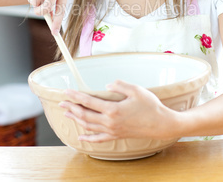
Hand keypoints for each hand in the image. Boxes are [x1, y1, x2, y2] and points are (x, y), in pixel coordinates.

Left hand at [59, 80, 176, 142]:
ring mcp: (113, 130)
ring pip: (89, 126)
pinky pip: (99, 138)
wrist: (161, 124)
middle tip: (61, 102)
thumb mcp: (136, 90)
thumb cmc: (150, 105)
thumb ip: (119, 85)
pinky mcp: (117, 135)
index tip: (66, 92)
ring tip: (67, 113)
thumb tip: (106, 86)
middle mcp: (110, 122)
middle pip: (85, 115)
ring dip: (76, 119)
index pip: (89, 102)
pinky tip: (80, 136)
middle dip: (72, 107)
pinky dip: (88, 137)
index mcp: (113, 109)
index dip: (76, 96)